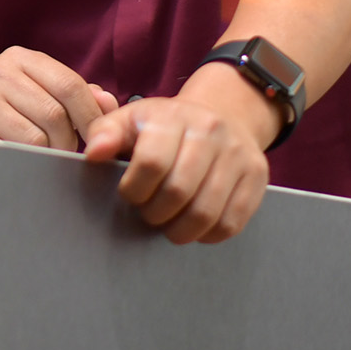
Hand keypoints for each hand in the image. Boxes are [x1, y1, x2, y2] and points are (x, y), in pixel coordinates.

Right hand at [0, 46, 119, 150]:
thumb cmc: (10, 103)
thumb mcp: (41, 87)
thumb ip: (77, 93)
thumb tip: (107, 102)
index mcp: (20, 58)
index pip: (70, 85)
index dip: (91, 117)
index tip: (98, 137)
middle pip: (54, 115)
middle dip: (67, 141)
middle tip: (64, 150)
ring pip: (34, 139)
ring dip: (47, 154)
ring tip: (42, 154)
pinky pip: (10, 153)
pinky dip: (24, 162)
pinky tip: (22, 158)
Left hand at [81, 70, 274, 243]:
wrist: (222, 115)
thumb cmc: (163, 126)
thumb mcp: (129, 120)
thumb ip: (105, 134)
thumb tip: (93, 154)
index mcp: (172, 115)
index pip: (151, 162)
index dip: (134, 189)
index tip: (128, 195)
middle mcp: (209, 130)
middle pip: (179, 191)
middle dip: (155, 213)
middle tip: (148, 214)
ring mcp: (237, 153)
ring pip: (206, 211)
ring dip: (180, 230)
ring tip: (168, 225)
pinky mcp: (257, 176)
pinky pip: (232, 221)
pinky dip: (208, 234)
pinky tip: (194, 227)